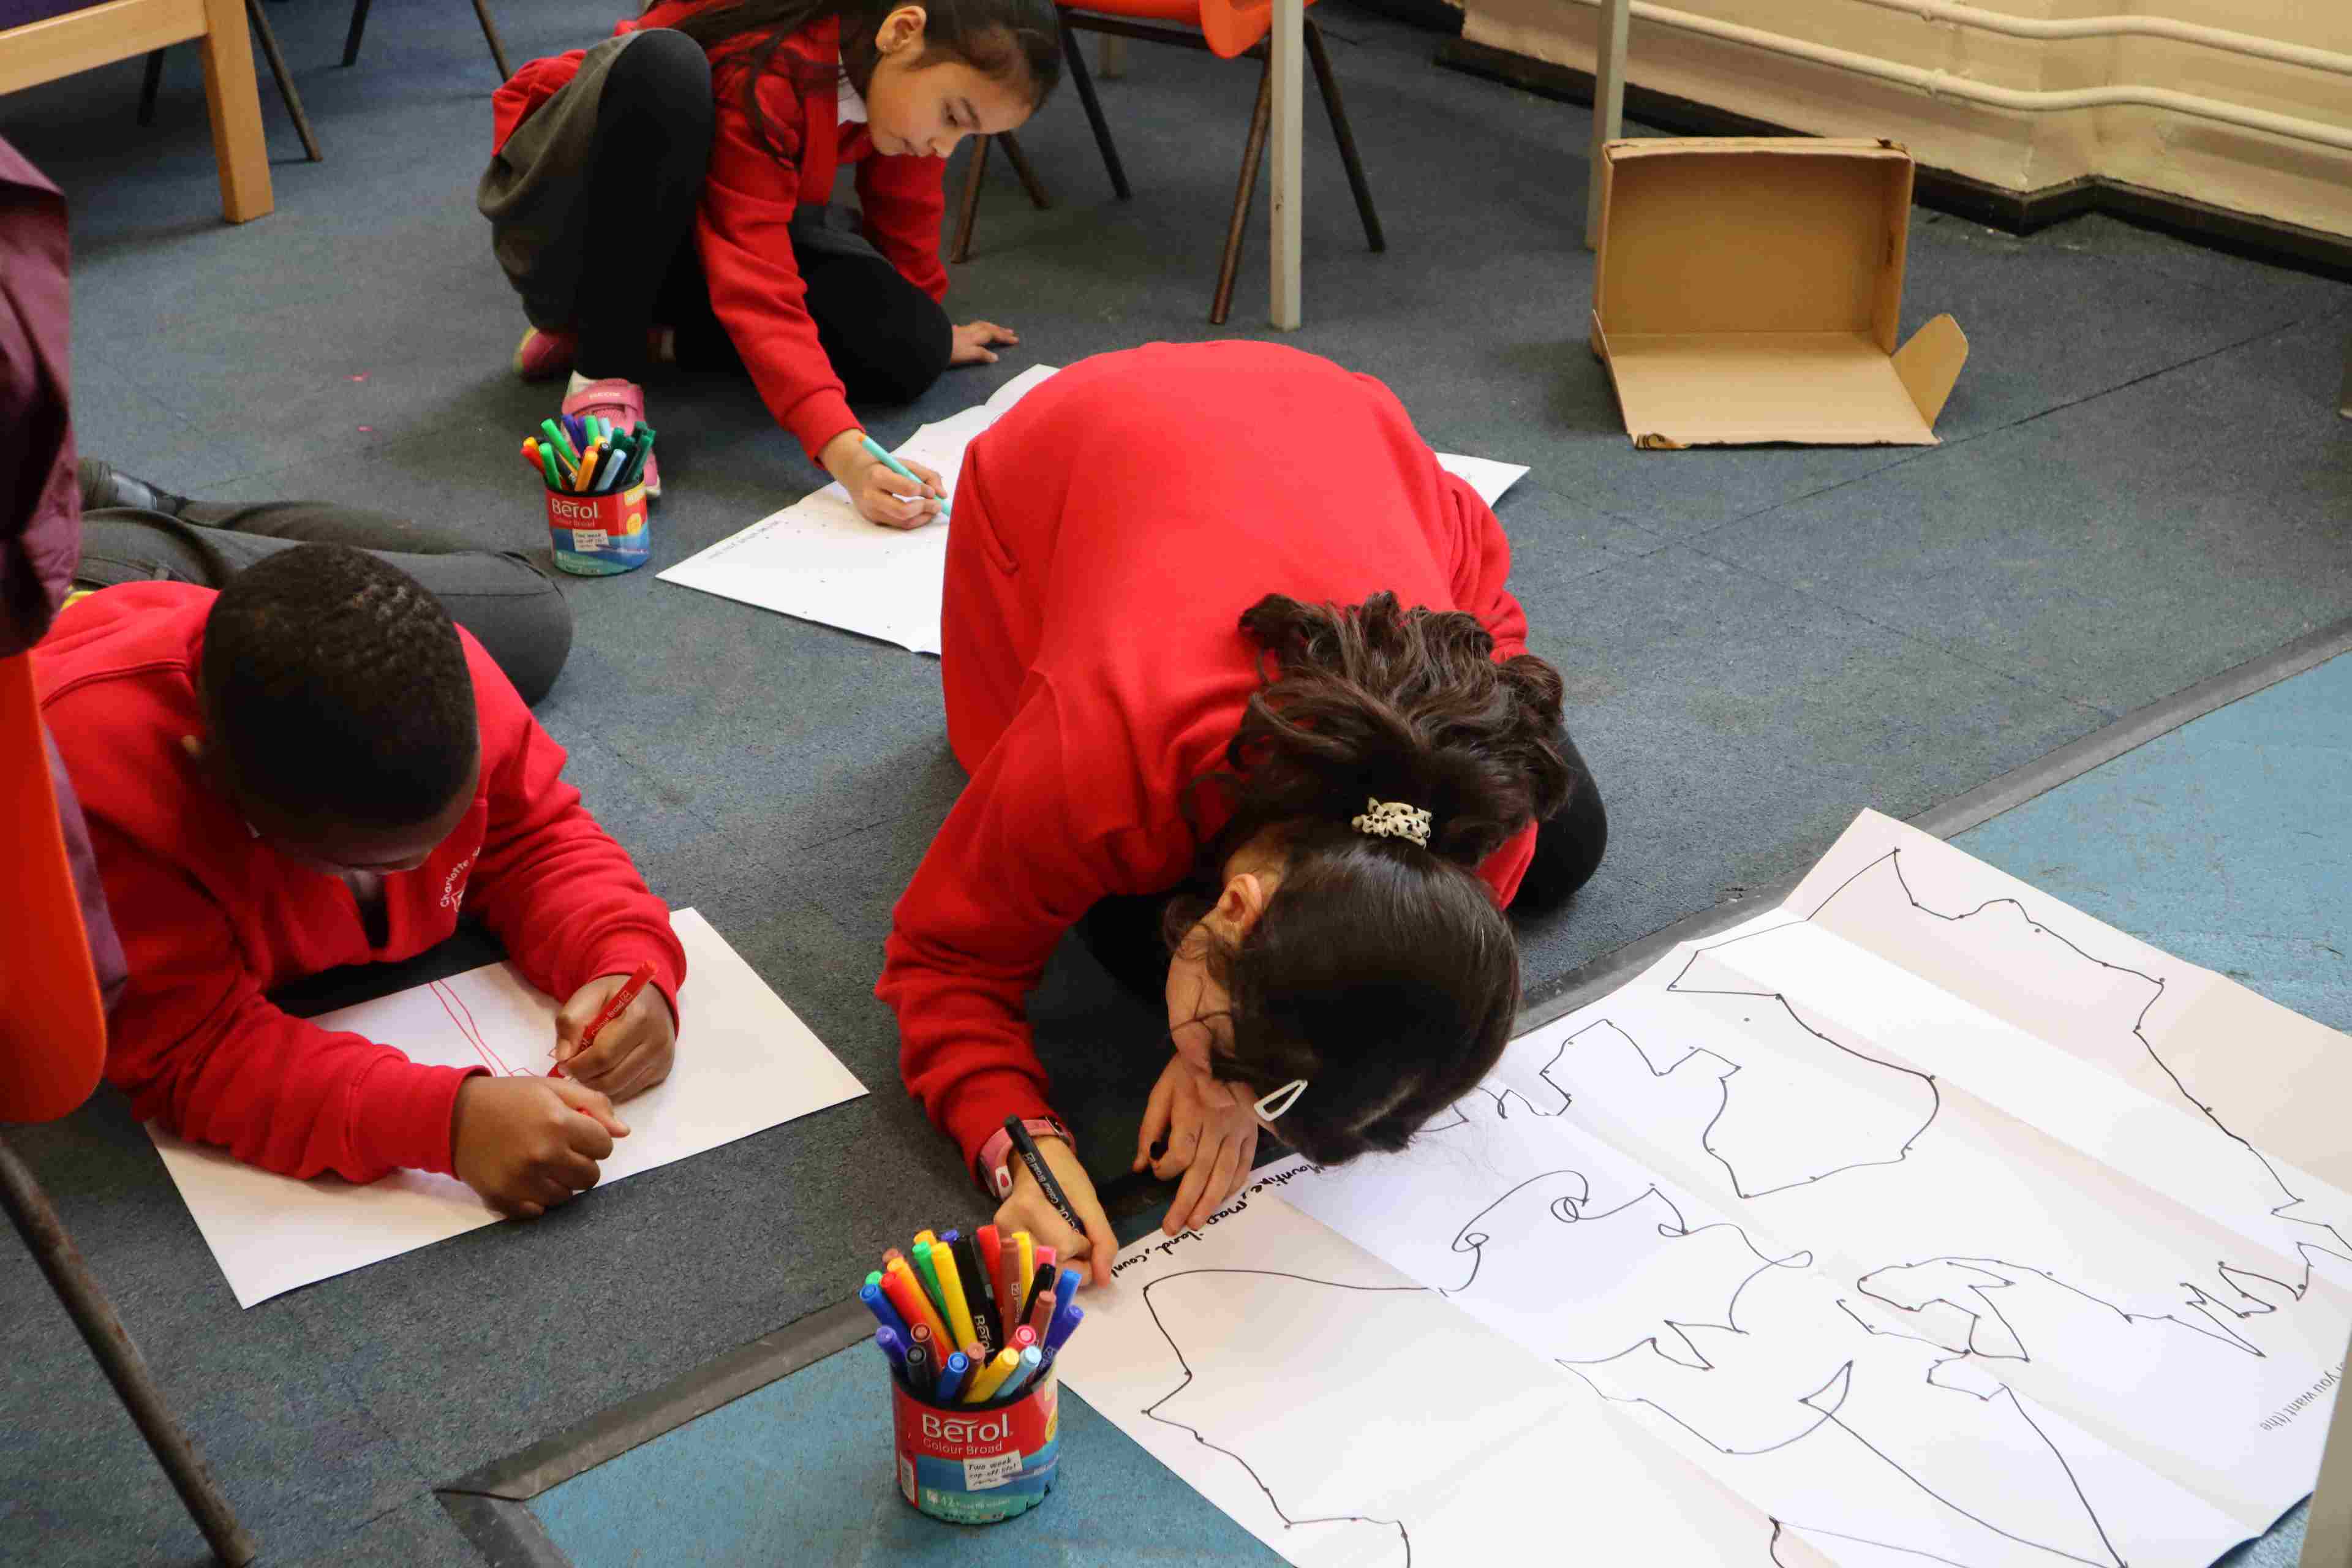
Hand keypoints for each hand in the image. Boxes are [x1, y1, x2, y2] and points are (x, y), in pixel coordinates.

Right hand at [451, 1075, 628, 1219]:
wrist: (453, 1115)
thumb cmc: (508, 1098)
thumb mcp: (552, 1088)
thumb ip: (594, 1105)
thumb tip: (623, 1132)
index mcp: (559, 1123)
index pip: (605, 1147)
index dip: (594, 1139)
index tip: (578, 1133)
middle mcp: (543, 1155)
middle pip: (590, 1176)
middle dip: (581, 1163)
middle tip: (561, 1149)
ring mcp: (522, 1180)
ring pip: (567, 1197)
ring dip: (561, 1182)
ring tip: (542, 1163)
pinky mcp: (503, 1199)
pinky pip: (538, 1212)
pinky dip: (537, 1199)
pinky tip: (526, 1179)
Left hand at [553, 973, 675, 1101]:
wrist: (647, 997)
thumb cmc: (614, 997)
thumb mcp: (587, 997)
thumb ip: (570, 1022)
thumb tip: (564, 1057)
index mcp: (640, 1018)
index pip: (603, 1056)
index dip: (577, 1065)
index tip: (564, 1062)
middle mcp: (657, 1042)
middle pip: (611, 1079)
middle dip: (584, 1077)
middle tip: (574, 1068)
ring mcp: (662, 1060)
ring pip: (619, 1089)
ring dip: (595, 1085)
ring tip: (588, 1068)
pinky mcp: (662, 1072)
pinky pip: (628, 1091)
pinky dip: (610, 1087)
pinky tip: (604, 1071)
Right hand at [820, 428, 942, 529]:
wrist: (855, 474)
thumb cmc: (883, 466)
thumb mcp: (903, 463)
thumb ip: (926, 475)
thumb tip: (942, 495)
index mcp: (878, 476)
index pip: (906, 488)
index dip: (924, 491)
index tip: (932, 491)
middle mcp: (871, 495)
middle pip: (903, 511)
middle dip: (925, 509)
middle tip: (937, 504)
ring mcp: (871, 511)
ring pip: (903, 522)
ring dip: (923, 517)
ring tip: (932, 509)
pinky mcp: (874, 519)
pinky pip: (899, 525)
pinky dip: (914, 520)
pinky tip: (922, 513)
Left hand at [950, 320, 1017, 366]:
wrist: (930, 345)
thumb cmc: (951, 352)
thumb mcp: (969, 354)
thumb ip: (982, 354)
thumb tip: (995, 357)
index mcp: (976, 336)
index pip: (994, 335)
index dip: (1005, 337)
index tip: (1016, 340)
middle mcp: (970, 331)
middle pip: (988, 328)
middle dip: (999, 330)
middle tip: (1010, 331)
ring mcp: (961, 330)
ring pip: (978, 325)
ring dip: (988, 326)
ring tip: (994, 328)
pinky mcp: (952, 332)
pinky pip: (966, 328)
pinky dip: (972, 328)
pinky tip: (966, 329)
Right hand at [993, 1135, 1117, 1287]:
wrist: (1037, 1163)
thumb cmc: (1064, 1176)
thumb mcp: (1089, 1201)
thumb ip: (1101, 1239)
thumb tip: (1103, 1279)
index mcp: (1027, 1206)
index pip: (1064, 1247)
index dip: (1085, 1247)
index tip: (1086, 1233)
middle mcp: (1008, 1226)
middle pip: (1050, 1266)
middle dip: (1074, 1265)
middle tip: (1081, 1247)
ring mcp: (1001, 1240)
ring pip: (1040, 1275)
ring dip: (1063, 1270)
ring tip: (1068, 1249)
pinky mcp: (1002, 1250)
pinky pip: (1032, 1273)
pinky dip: (1051, 1270)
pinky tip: (1055, 1255)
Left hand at [1135, 1054, 1258, 1235]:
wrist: (1227, 1045)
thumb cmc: (1188, 1068)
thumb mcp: (1161, 1091)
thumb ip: (1149, 1130)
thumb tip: (1139, 1167)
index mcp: (1191, 1111)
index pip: (1180, 1153)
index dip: (1165, 1170)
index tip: (1155, 1172)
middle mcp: (1217, 1124)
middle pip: (1201, 1171)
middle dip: (1185, 1203)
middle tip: (1173, 1227)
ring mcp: (1238, 1129)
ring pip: (1225, 1173)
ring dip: (1210, 1202)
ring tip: (1196, 1223)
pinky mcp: (1252, 1131)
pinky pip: (1245, 1164)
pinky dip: (1233, 1185)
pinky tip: (1221, 1199)